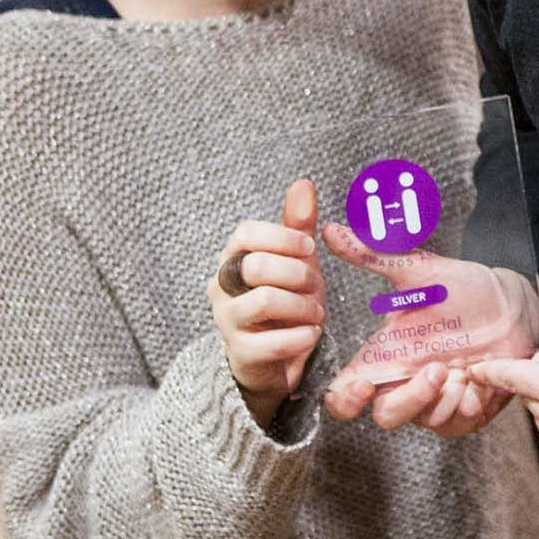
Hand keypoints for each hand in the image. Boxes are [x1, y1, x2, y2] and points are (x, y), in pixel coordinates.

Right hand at [208, 179, 325, 425]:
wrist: (273, 356)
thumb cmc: (284, 297)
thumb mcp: (295, 259)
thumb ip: (297, 224)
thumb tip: (303, 183)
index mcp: (233, 257)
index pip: (245, 233)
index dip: (283, 237)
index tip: (309, 249)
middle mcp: (222, 286)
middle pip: (256, 265)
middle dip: (298, 274)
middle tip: (316, 286)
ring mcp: (226, 321)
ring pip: (265, 301)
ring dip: (303, 306)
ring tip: (316, 313)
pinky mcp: (240, 354)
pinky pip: (274, 342)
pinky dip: (303, 336)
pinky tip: (311, 334)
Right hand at [319, 224, 538, 436]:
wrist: (517, 302)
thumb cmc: (465, 287)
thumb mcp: (420, 271)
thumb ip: (374, 256)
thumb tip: (331, 231)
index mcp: (387, 356)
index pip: (346, 395)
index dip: (344, 401)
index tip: (362, 387)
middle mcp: (407, 381)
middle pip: (386, 416)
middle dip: (409, 400)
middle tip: (437, 369)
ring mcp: (438, 399)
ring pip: (424, 422)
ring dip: (444, 399)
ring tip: (465, 367)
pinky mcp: (468, 408)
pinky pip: (459, 423)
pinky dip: (470, 403)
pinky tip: (482, 376)